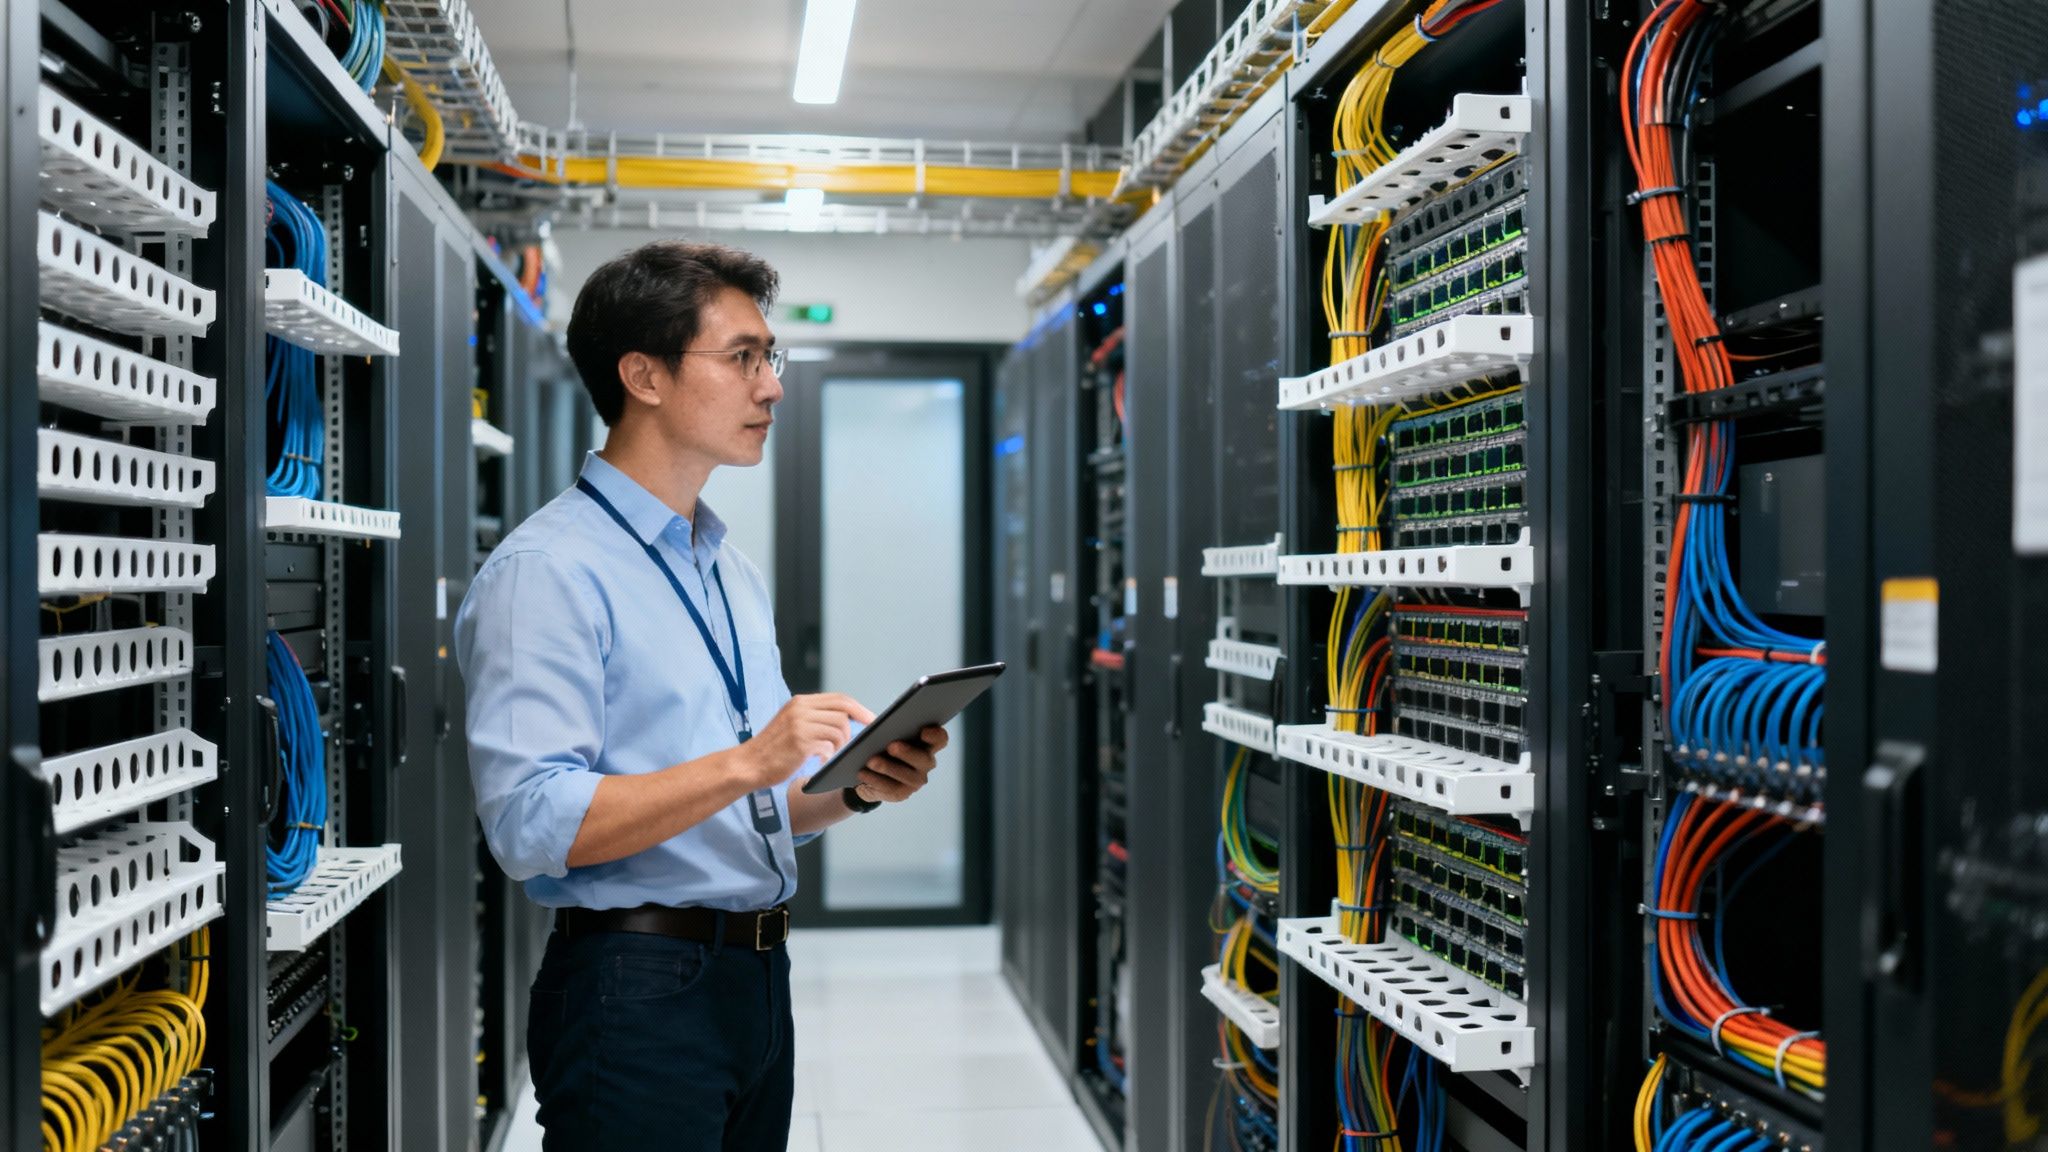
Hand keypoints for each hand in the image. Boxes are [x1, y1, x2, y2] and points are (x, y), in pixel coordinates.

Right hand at [743, 694, 873, 789]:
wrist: (748, 764)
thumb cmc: (773, 749)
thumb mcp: (792, 723)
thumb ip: (814, 717)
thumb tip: (846, 719)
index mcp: (800, 702)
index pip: (840, 698)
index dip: (859, 709)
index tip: (871, 720)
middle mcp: (801, 709)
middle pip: (843, 712)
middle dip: (854, 728)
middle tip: (854, 743)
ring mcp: (800, 725)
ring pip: (839, 729)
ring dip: (840, 746)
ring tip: (828, 755)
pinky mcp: (800, 742)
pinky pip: (829, 747)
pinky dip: (829, 757)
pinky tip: (819, 763)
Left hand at [854, 725, 949, 804]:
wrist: (871, 773)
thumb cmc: (882, 746)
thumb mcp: (887, 736)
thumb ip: (892, 730)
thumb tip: (884, 728)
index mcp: (927, 745)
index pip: (940, 739)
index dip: (935, 735)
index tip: (923, 731)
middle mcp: (926, 763)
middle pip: (924, 759)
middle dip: (907, 753)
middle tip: (891, 746)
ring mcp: (915, 780)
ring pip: (906, 776)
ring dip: (888, 768)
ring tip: (871, 761)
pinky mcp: (901, 793)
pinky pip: (889, 788)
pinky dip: (875, 780)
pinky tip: (863, 773)